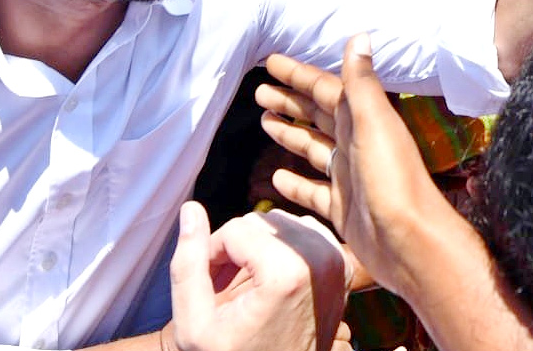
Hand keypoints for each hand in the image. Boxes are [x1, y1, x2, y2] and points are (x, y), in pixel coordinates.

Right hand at [170, 204, 352, 350]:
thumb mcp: (194, 323)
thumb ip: (188, 263)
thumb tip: (190, 209)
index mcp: (288, 273)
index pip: (236, 229)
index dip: (212, 254)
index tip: (209, 288)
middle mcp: (321, 260)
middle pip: (260, 221)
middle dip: (236, 248)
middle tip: (225, 287)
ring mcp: (338, 262)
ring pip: (282, 222)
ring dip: (259, 245)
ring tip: (247, 285)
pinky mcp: (344, 266)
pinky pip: (306, 231)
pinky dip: (285, 247)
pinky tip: (272, 279)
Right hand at [256, 38, 459, 299]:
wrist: (410, 241)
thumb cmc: (392, 179)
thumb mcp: (375, 123)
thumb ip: (362, 82)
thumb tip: (360, 35)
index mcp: (363, 120)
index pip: (325, 89)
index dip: (299, 75)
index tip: (271, 62)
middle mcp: (357, 143)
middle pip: (317, 115)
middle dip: (290, 101)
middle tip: (259, 91)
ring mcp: (349, 176)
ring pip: (313, 148)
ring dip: (290, 134)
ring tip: (264, 122)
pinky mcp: (342, 206)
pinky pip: (312, 190)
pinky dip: (296, 182)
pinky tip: (276, 177)